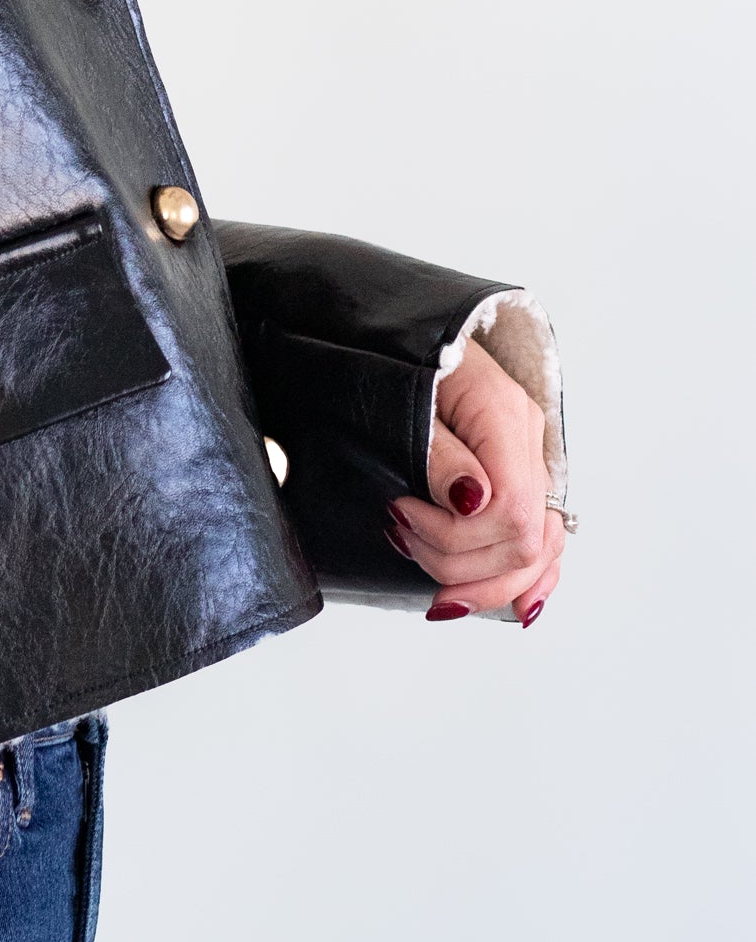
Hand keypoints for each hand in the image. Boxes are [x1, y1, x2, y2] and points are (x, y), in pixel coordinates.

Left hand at [388, 338, 562, 624]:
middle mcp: (529, 444)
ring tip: (420, 554)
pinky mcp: (521, 481)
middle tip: (400, 535)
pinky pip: (544, 543)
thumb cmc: (396, 361)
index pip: (513, 513)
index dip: (455, 537)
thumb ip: (440, 454)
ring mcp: (531, 464)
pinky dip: (525, 578)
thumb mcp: (409, 399)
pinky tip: (514, 606)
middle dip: (456, 561)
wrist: (400, 335)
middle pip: (526, 542)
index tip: (399, 516)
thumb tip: (472, 501)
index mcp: (507, 418)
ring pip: (539, 553)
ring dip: (477, 577)